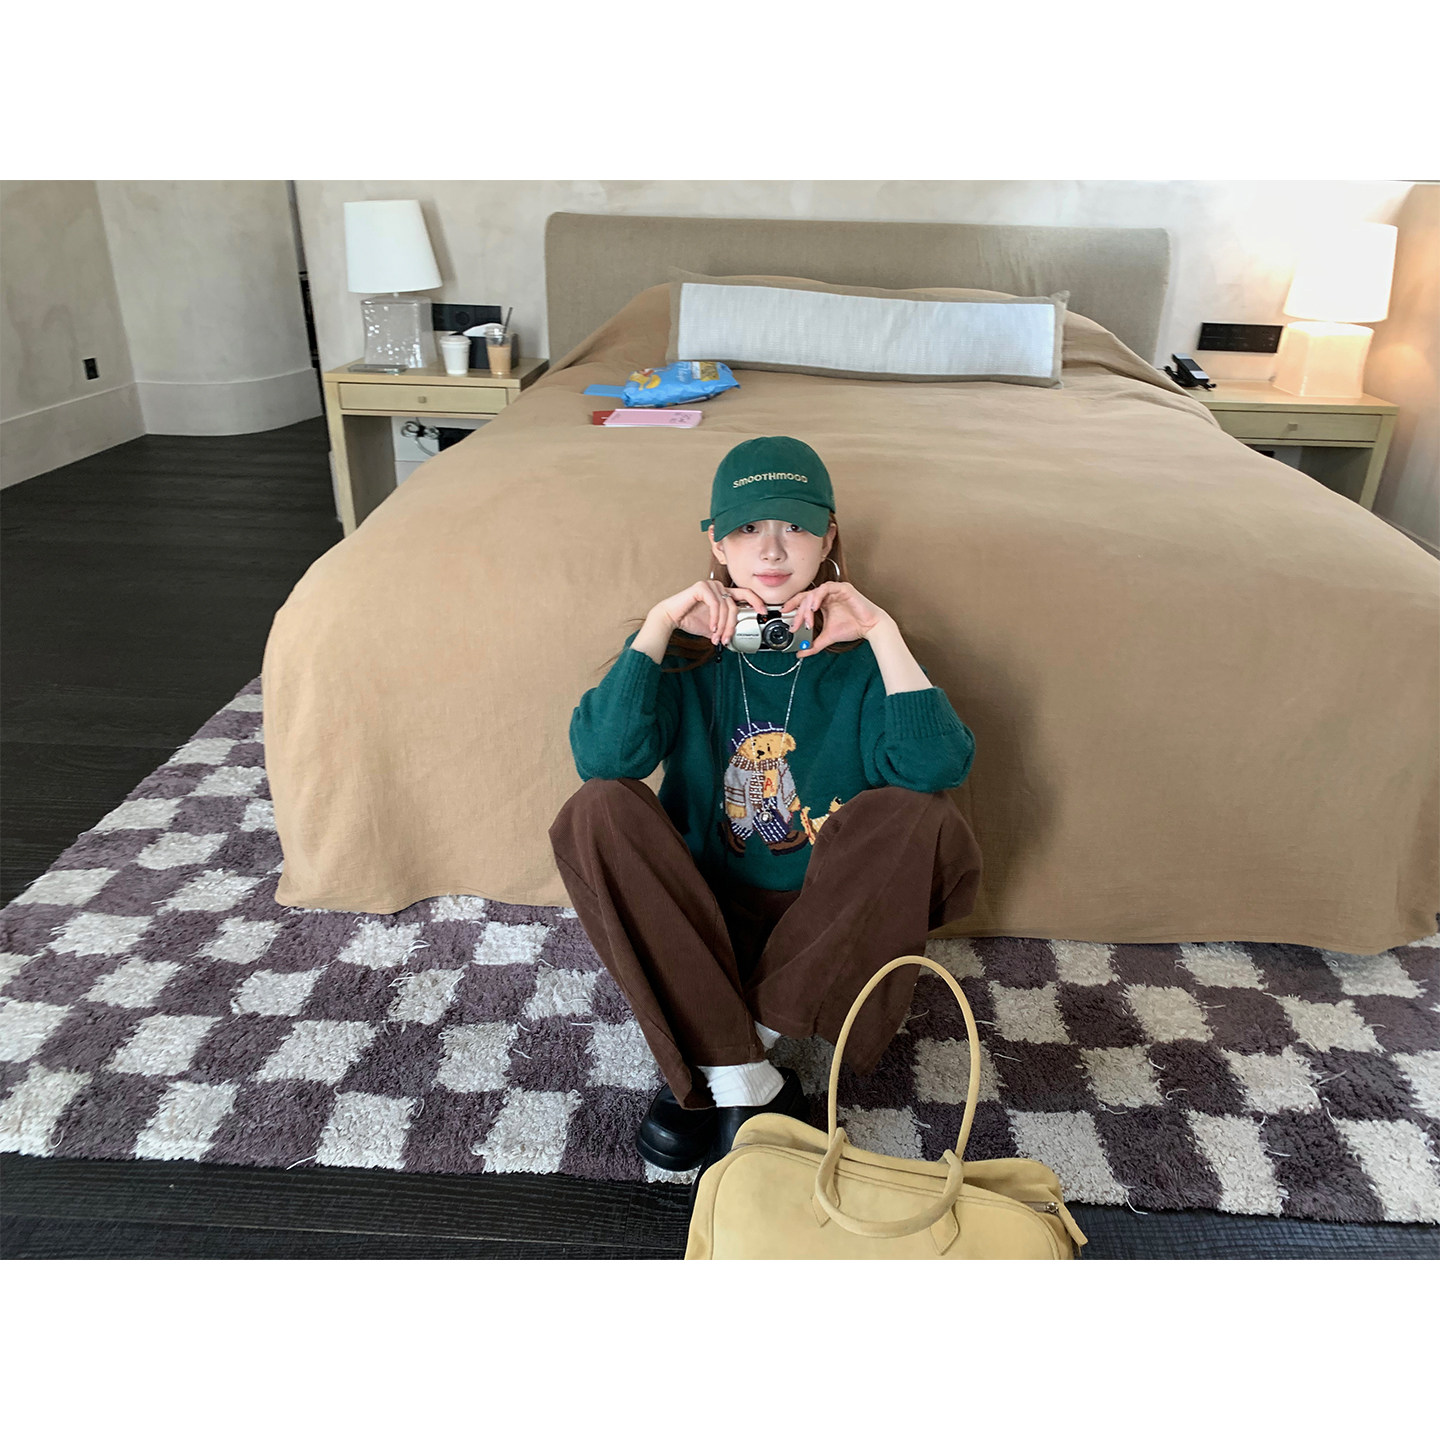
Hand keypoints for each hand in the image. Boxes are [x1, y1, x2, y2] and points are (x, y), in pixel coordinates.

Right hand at [652, 579, 769, 647]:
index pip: (745, 594)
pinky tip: (711, 627)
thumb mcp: (714, 627)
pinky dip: (714, 618)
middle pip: (735, 606)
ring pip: (725, 607)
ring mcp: (711, 585)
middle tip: (727, 638)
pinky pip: (715, 604)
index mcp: (723, 593)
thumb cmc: (690, 619)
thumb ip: (725, 628)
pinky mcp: (702, 587)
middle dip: (731, 626)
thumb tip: (736, 638)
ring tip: (716, 636)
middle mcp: (719, 587)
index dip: (756, 601)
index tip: (764, 612)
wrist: (672, 618)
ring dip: (722, 625)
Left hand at [788, 582, 890, 656]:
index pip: (803, 600)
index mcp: (823, 602)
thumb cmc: (853, 628)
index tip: (784, 613)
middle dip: (799, 613)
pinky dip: (818, 597)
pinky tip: (815, 607)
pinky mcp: (843, 588)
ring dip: (808, 606)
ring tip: (807, 619)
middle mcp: (827, 595)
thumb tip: (801, 653)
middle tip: (796, 625)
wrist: (870, 628)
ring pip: (814, 593)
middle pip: (806, 598)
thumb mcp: (828, 637)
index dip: (792, 605)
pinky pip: (826, 588)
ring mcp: (835, 590)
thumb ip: (814, 644)